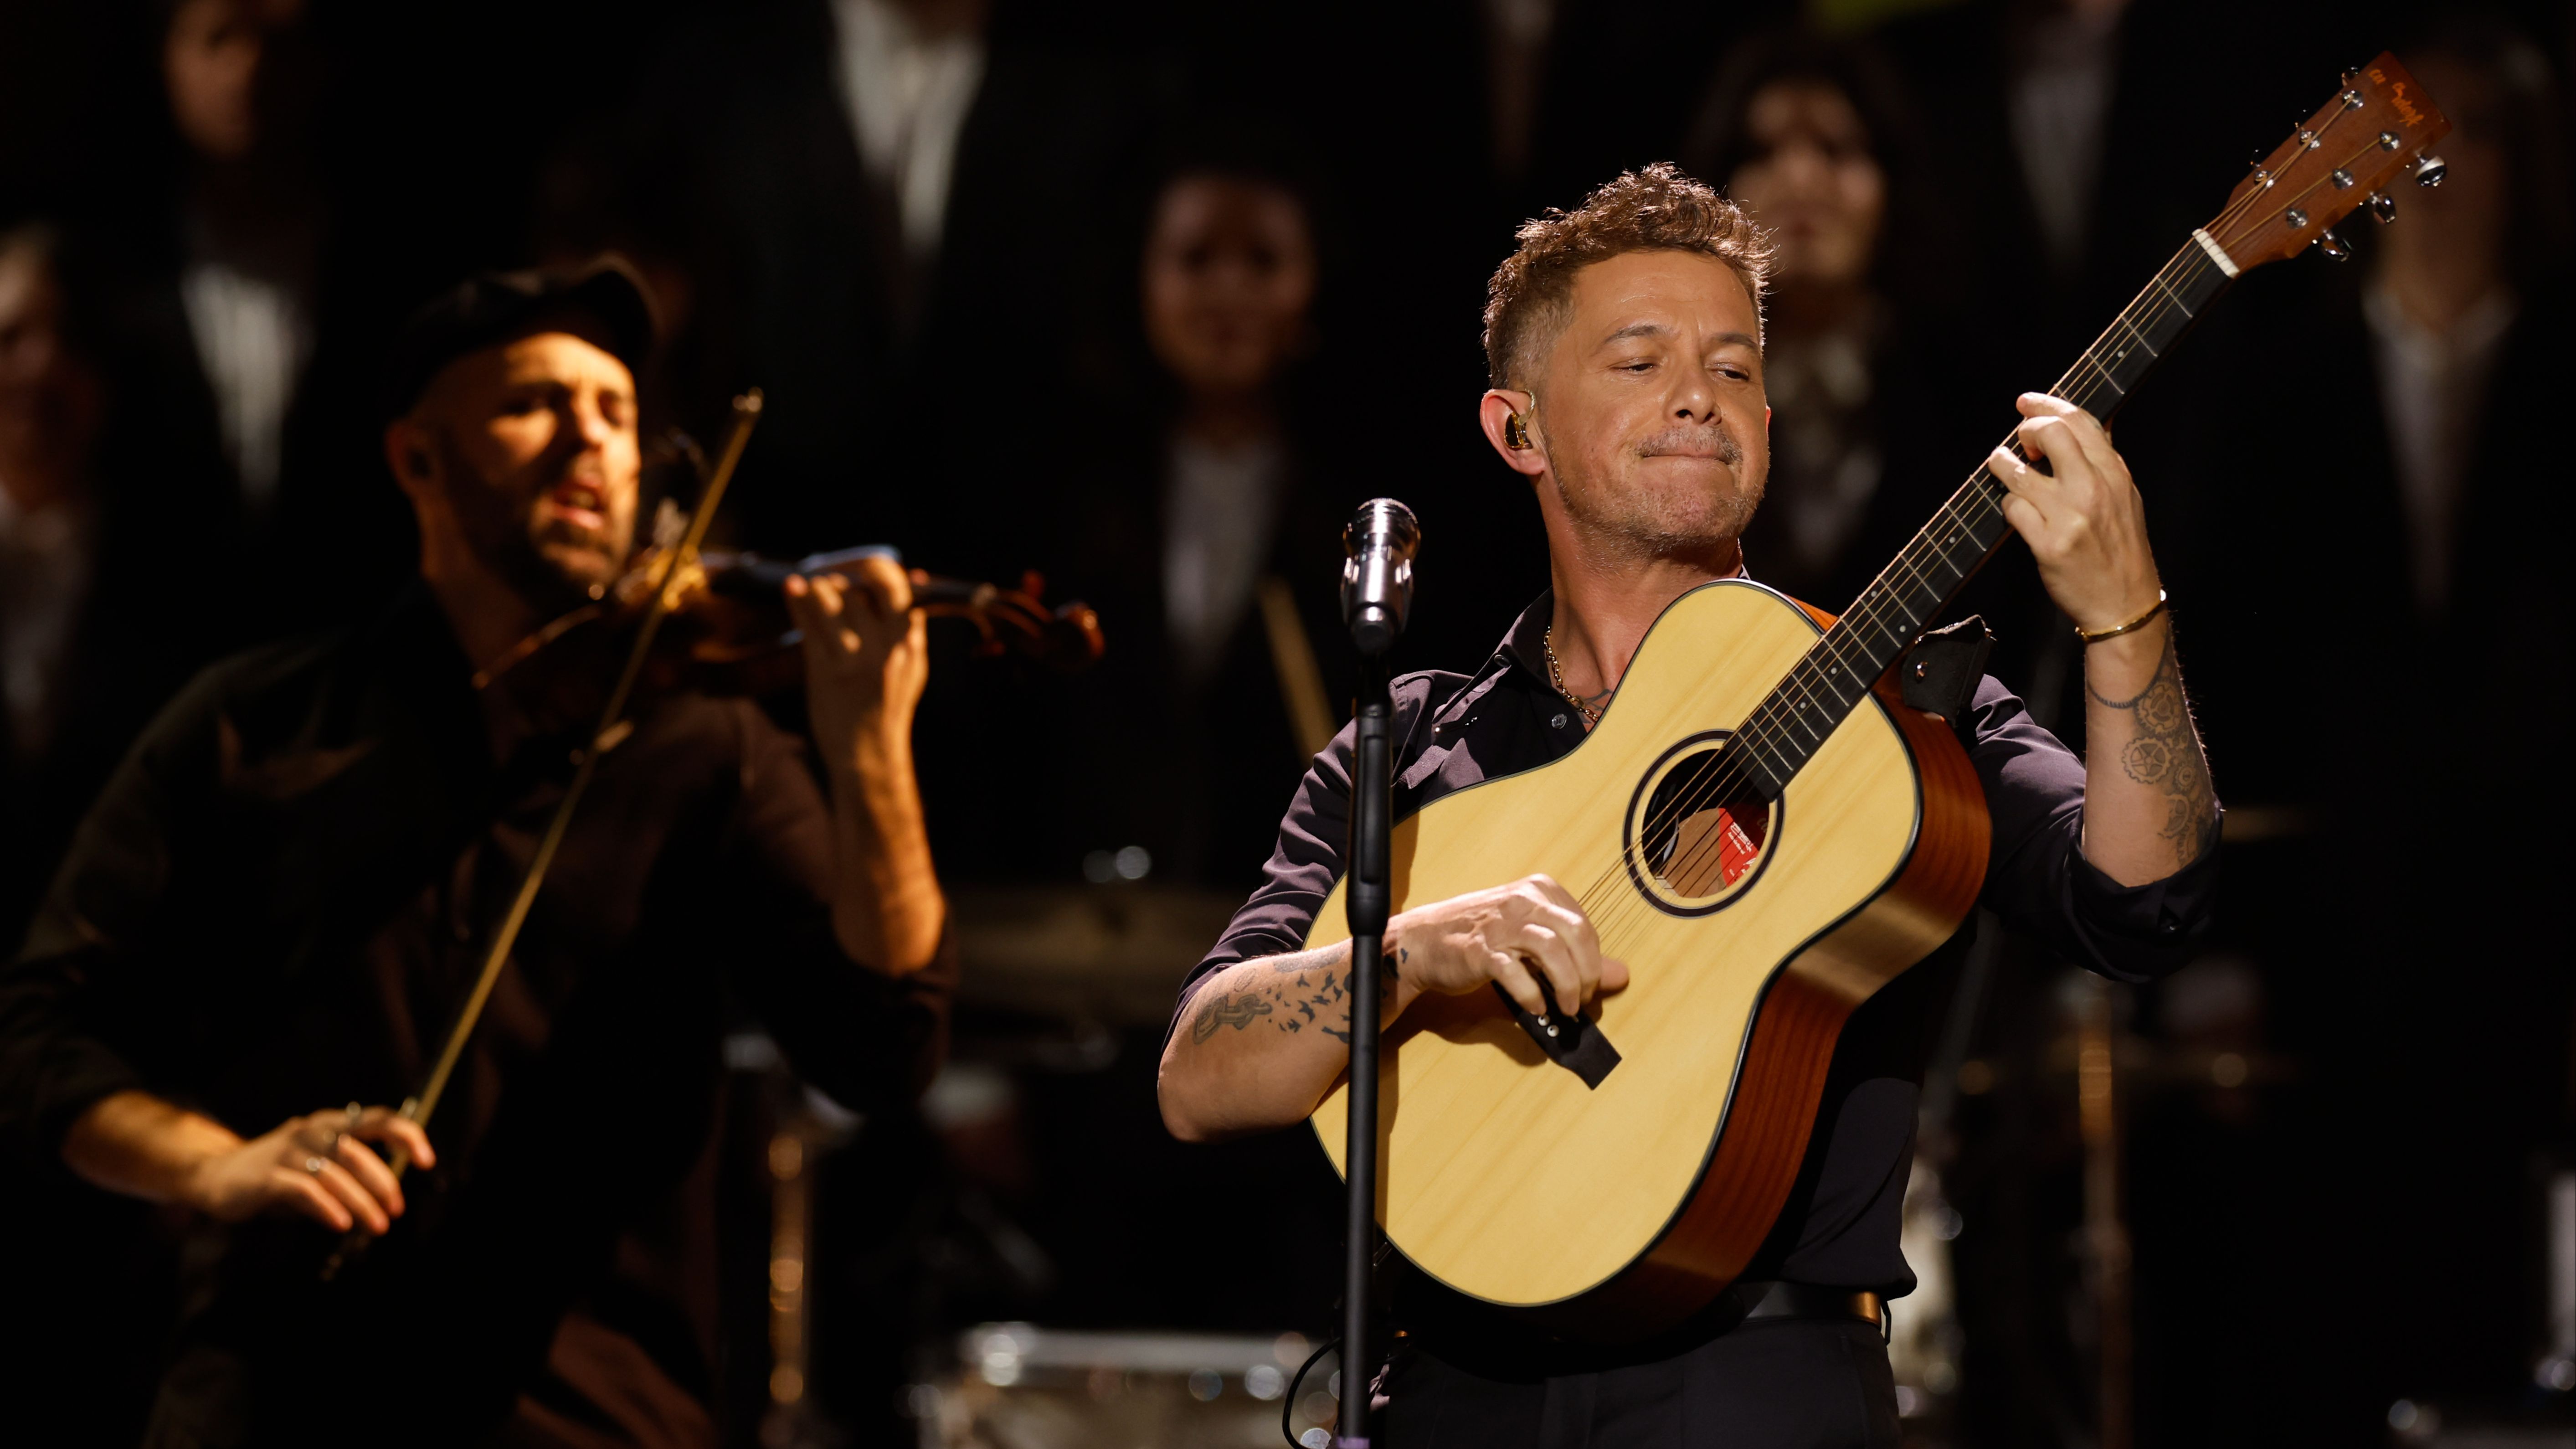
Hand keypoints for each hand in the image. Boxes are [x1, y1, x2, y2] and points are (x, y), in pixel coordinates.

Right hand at [184, 1105, 435, 1235]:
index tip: (426, 1159)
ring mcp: (287, 1151)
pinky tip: (341, 1224)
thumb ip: (348, 1177)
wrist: (213, 1175)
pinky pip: (303, 1190)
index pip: (377, 1119)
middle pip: (358, 1152)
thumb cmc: (275, 1174)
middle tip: (395, 1211)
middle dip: (383, 1183)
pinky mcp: (266, 1177)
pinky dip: (326, 1207)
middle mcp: (311, 1131)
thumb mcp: (317, 1168)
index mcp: (330, 1124)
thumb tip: (385, 1202)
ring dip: (360, 1202)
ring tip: (377, 1225)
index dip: (405, 1135)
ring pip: (334, 1174)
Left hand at [785, 554, 929, 773]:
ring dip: (818, 587)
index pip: (896, 588)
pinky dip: (797, 601)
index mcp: (909, 645)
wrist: (868, 755)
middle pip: (859, 590)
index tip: (861, 566)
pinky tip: (791, 589)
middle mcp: (885, 649)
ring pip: (833, 601)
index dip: (875, 569)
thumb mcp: (911, 669)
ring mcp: (855, 661)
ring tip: (811, 586)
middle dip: (841, 578)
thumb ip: (911, 629)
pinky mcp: (826, 672)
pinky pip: (809, 625)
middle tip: (829, 579)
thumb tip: (913, 581)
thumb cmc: (887, 708)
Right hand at [1388, 874, 1629, 1018]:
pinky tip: (1536, 1008)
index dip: (1594, 960)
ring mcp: (1501, 924)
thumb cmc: (1481, 937)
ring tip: (1565, 1009)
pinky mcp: (1481, 951)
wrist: (1424, 942)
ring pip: (1552, 950)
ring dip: (1566, 986)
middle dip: (1588, 973)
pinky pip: (1516, 973)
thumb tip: (1621, 975)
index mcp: (1539, 891)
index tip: (1588, 985)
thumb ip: (1576, 955)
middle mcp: (1523, 901)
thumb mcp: (1531, 938)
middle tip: (1582, 1000)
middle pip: (1576, 933)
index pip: (1584, 924)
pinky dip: (1532, 995)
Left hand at [1989, 394, 2163, 634]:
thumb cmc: (2120, 549)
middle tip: (2020, 443)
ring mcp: (2069, 516)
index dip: (2046, 405)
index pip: (2078, 421)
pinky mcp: (2048, 544)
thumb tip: (2083, 424)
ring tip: (2003, 468)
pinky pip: (2012, 509)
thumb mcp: (2124, 496)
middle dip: (2024, 431)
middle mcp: (2093, 489)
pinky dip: (2008, 507)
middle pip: (2048, 433)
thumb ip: (2102, 461)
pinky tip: (2016, 512)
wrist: (2125, 603)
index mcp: (2114, 473)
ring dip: (2002, 465)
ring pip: (2018, 471)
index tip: (2025, 403)